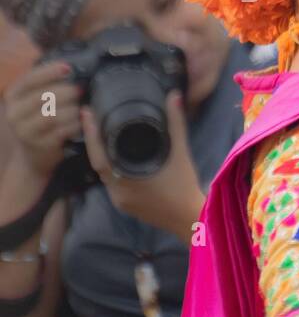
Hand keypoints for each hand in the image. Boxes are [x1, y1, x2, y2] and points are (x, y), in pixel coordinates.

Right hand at [2, 61, 81, 176]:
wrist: (33, 156)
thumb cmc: (39, 122)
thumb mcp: (35, 102)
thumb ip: (46, 86)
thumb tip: (70, 68)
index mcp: (13, 97)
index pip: (29, 79)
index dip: (49, 72)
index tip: (68, 67)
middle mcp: (14, 113)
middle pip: (43, 96)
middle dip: (66, 91)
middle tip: (80, 90)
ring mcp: (25, 131)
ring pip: (53, 114)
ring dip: (72, 109)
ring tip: (80, 108)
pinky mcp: (40, 145)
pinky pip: (63, 130)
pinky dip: (76, 124)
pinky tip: (81, 122)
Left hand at [80, 91, 203, 239]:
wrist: (193, 220)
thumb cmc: (185, 188)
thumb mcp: (181, 153)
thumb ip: (175, 124)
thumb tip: (173, 97)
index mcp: (124, 180)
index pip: (98, 154)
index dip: (91, 133)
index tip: (87, 113)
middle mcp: (117, 192)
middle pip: (99, 163)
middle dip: (96, 142)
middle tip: (95, 120)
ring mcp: (121, 201)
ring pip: (106, 174)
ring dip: (105, 156)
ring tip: (106, 135)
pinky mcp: (127, 206)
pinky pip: (115, 183)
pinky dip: (115, 168)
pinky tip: (120, 159)